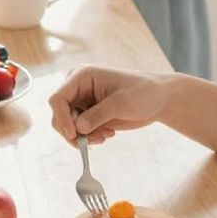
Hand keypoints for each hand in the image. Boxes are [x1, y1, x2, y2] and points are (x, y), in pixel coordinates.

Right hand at [50, 65, 171, 145]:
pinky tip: (108, 134)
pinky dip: (90, 137)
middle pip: (59, 114)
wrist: (158, 99)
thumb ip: (98, 115)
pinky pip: (79, 131)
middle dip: (73, 131)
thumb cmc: (143, 92)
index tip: (74, 135)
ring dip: (83, 136)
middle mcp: (78, 88)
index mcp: (81, 76)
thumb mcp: (121, 103)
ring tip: (104, 137)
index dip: (61, 118)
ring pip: (68, 126)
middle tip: (92, 141)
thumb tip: (78, 128)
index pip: (58, 98)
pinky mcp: (89, 115)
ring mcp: (83, 102)